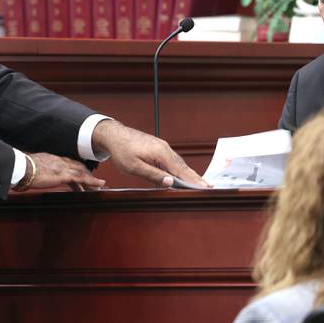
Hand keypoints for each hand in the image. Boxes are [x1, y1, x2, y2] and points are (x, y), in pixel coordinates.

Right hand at [27, 152, 105, 190]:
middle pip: (78, 167)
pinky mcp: (64, 175)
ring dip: (91, 179)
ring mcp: (63, 167)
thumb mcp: (32, 168)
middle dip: (86, 174)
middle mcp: (60, 161)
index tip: (81, 175)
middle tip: (93, 182)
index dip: (77, 169)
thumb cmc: (22, 169)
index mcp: (53, 158)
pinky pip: (82, 178)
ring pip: (82, 172)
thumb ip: (38, 170)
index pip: (69, 163)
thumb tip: (35, 176)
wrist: (21, 168)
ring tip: (99, 186)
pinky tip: (99, 185)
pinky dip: (92, 181)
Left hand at [92, 120, 209, 187]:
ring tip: (199, 183)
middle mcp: (165, 148)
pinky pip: (173, 159)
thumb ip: (153, 175)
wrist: (114, 135)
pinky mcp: (159, 148)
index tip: (204, 187)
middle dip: (196, 177)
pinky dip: (180, 168)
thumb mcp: (134, 167)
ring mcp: (163, 147)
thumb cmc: (122, 151)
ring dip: (189, 173)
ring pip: (179, 162)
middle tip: (209, 186)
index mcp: (161, 153)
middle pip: (183, 166)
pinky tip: (183, 174)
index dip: (193, 180)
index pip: (181, 170)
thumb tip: (170, 183)